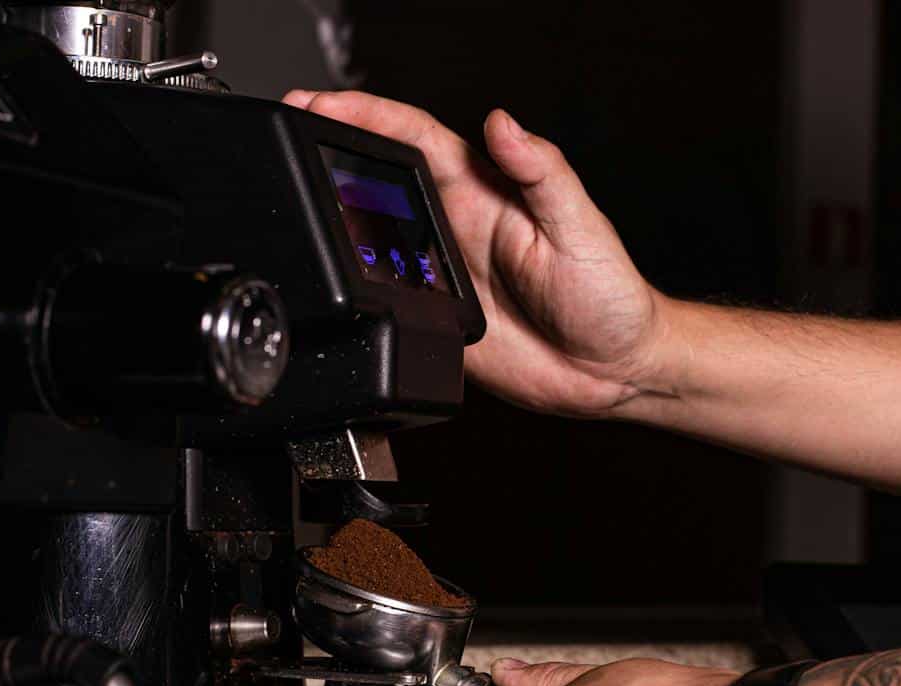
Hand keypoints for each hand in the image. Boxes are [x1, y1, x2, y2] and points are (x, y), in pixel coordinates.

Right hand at [282, 90, 670, 417]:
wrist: (616, 369)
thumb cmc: (611, 294)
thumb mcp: (580, 225)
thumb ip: (542, 172)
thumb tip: (503, 123)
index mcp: (485, 193)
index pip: (414, 137)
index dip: (366, 114)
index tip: (319, 101)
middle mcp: (457, 227)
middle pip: (378, 179)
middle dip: (327, 153)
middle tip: (284, 135)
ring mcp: (443, 275)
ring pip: (371, 238)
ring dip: (329, 216)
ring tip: (287, 195)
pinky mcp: (437, 320)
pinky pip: (384, 300)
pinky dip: (353, 287)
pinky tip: (329, 277)